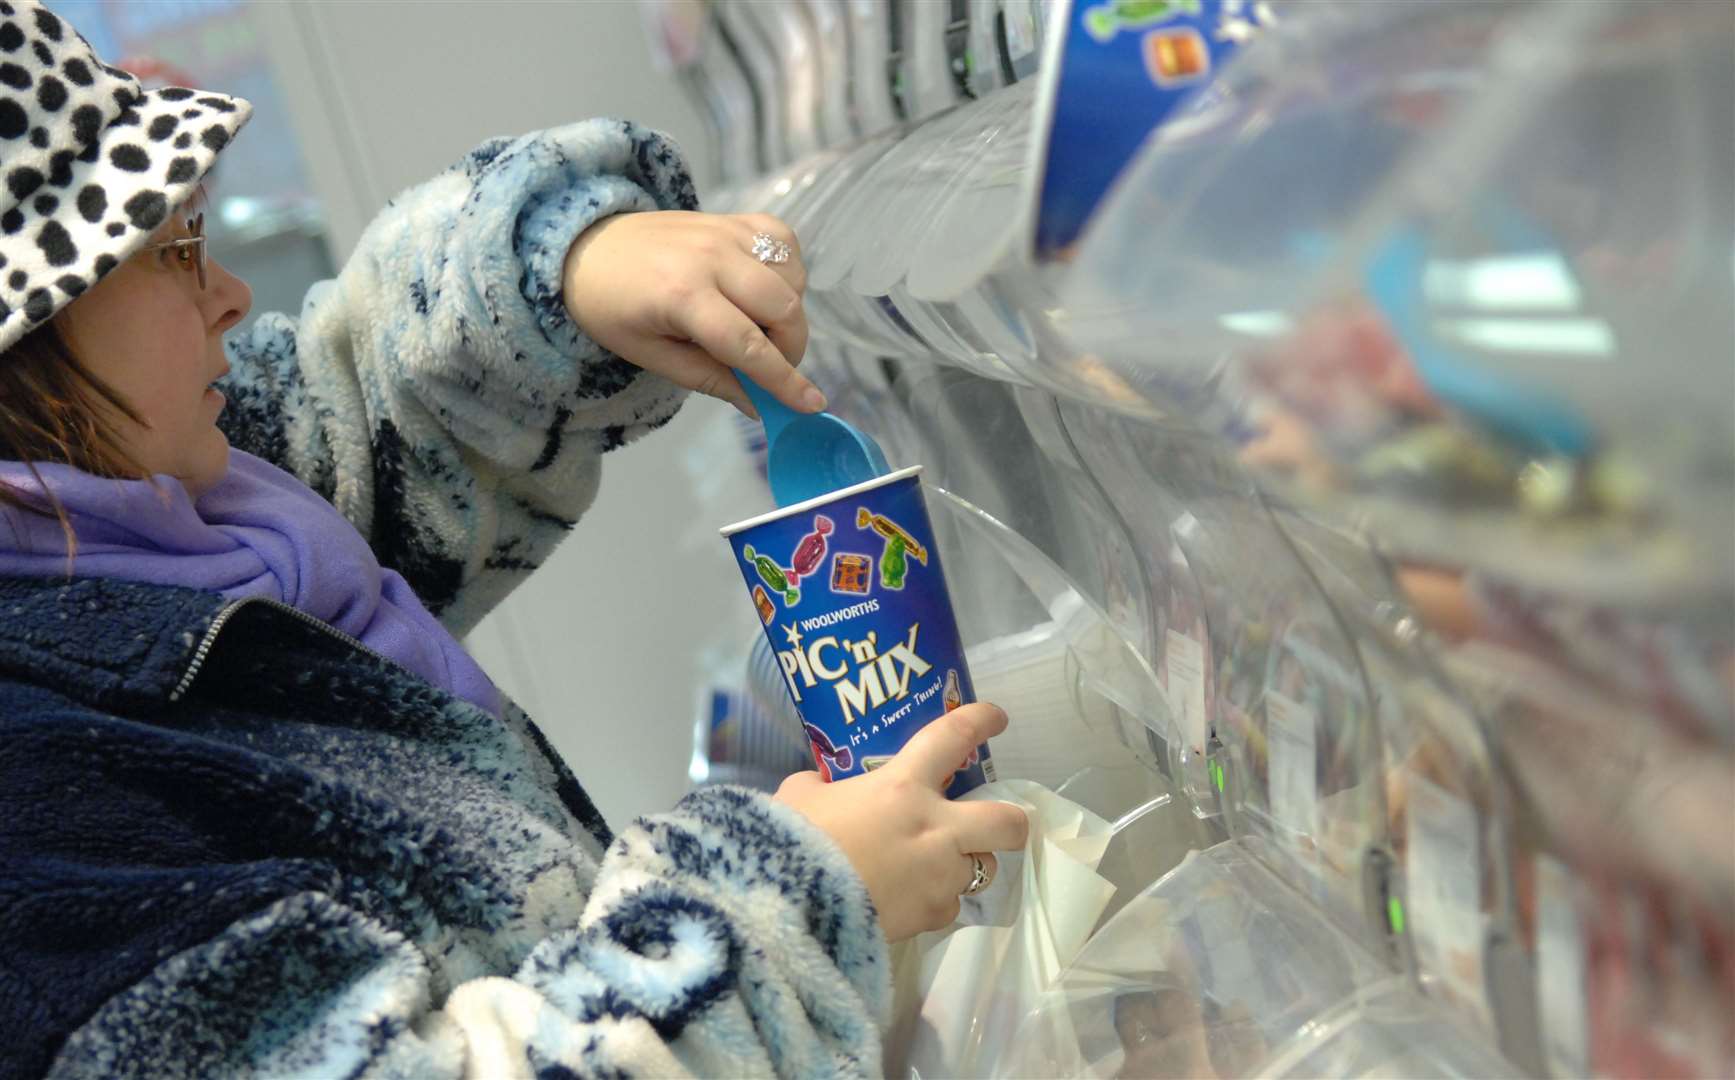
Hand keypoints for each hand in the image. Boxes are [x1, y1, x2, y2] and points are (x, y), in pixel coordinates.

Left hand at [562, 210, 822, 416]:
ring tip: (758, 327)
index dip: (783, 380)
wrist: (588, 247)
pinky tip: (762, 290)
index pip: (748, 345)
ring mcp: (726, 231)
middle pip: (783, 308)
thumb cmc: (612, 309)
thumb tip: (759, 406)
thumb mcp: (651, 356)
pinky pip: (786, 244)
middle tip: (769, 367)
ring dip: (789, 313)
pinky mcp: (736, 218)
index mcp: (682, 296)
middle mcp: (711, 256)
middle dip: (790, 349)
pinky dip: (787, 273)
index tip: (811, 404)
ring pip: (792, 277)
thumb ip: (708, 379)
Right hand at [773, 703, 1028, 942]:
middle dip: (1012, 822)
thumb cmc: (795, 840)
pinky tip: (911, 902)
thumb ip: (821, 787)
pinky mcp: (933, 916)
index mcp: (903, 785)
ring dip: (965, 867)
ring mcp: (940, 875)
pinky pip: (949, 906)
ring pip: (983, 870)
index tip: (996, 717)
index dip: (980, 721)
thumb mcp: (800, 796)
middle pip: (1007, 822)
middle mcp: (936, 827)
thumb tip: (822, 787)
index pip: (954, 737)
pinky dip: (935, 903)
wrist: (791, 909)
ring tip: (937, 869)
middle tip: (1000, 822)